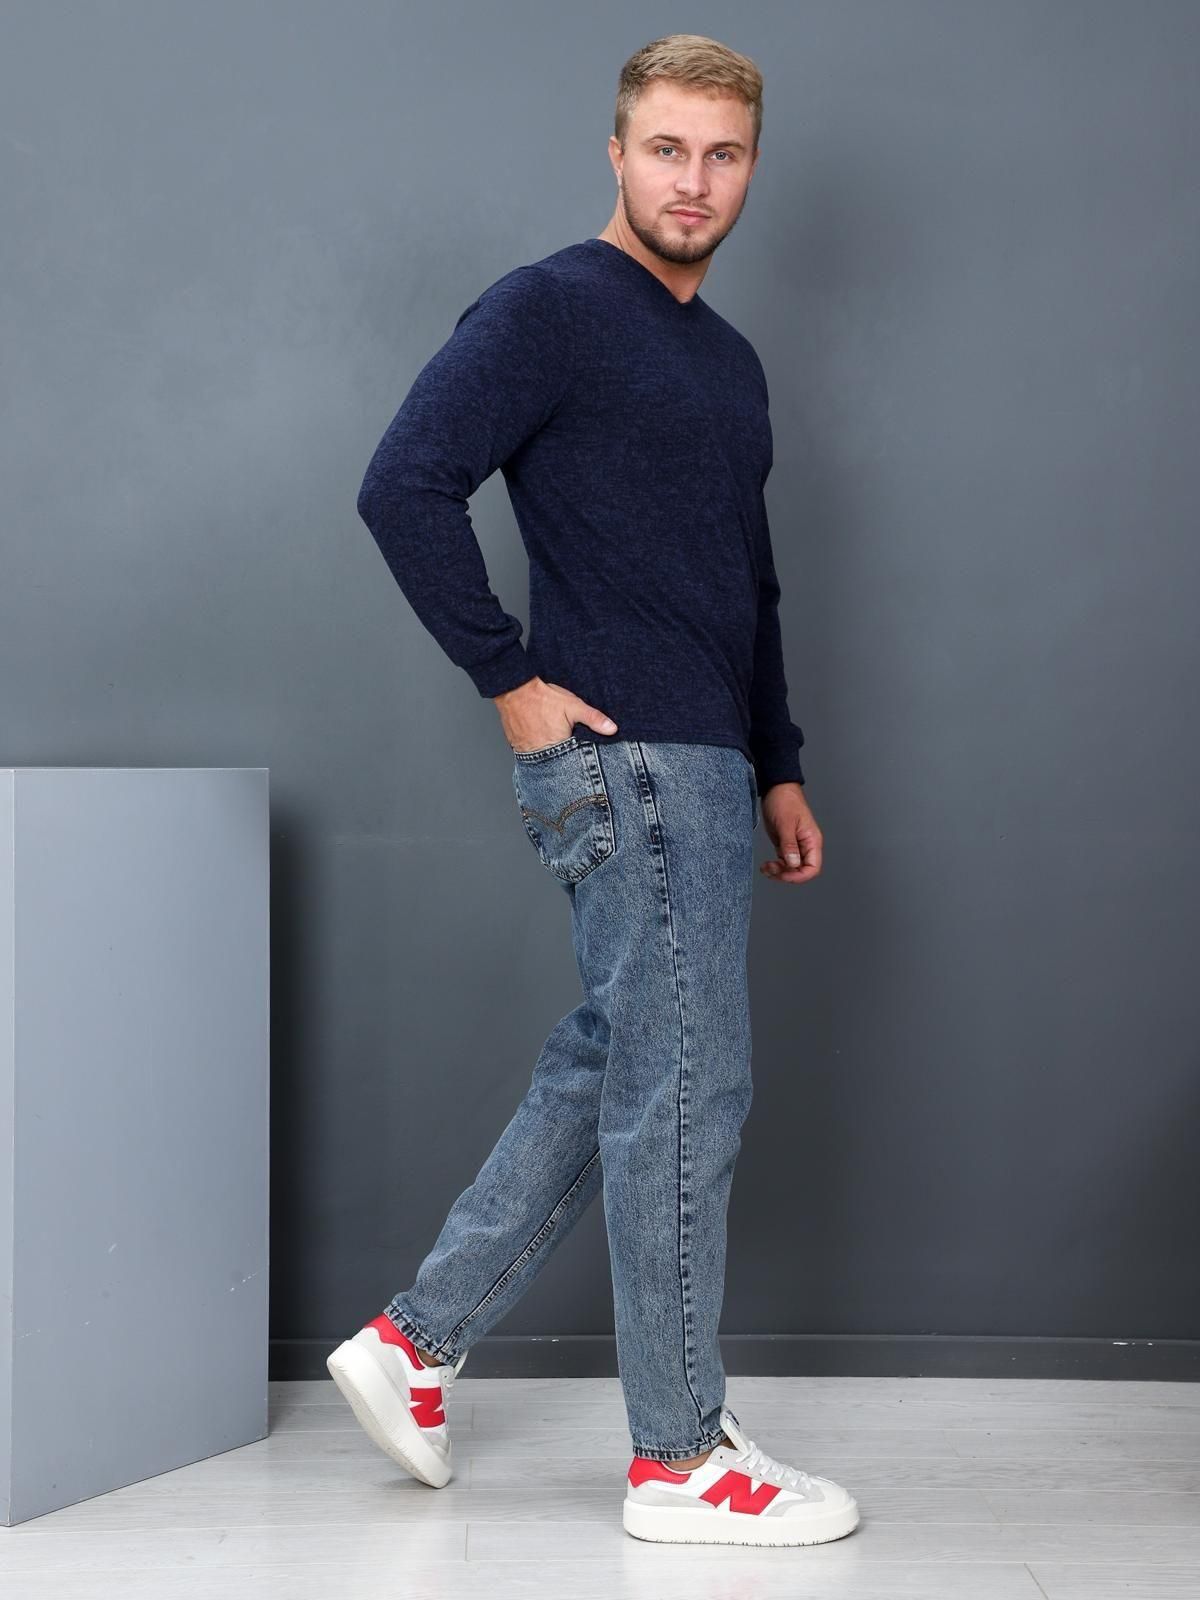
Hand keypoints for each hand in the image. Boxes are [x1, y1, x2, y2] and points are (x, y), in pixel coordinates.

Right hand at [495, 676, 617, 752]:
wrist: (513, 689)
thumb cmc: (542, 698)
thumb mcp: (573, 706)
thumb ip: (594, 718)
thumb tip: (612, 729)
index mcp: (557, 747)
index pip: (572, 763)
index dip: (577, 759)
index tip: (579, 756)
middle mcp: (540, 754)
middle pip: (556, 763)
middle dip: (562, 758)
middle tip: (564, 746)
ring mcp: (525, 751)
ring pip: (541, 759)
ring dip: (548, 754)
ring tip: (551, 742)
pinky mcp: (516, 746)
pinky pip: (528, 753)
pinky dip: (534, 748)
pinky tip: (538, 739)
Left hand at [759, 782, 822, 883]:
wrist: (776, 787)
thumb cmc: (785, 800)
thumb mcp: (785, 823)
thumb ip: (789, 845)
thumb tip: (793, 864)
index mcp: (812, 840)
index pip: (813, 867)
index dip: (800, 876)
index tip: (784, 874)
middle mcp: (806, 845)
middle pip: (802, 870)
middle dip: (786, 874)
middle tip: (771, 869)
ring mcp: (796, 845)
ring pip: (792, 868)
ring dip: (780, 872)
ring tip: (766, 868)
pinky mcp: (786, 844)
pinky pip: (784, 861)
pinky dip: (776, 866)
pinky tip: (767, 865)